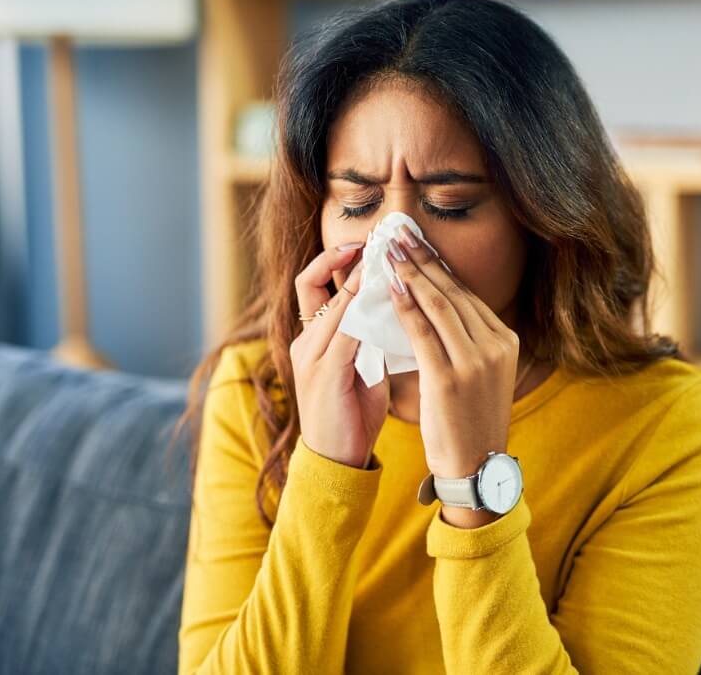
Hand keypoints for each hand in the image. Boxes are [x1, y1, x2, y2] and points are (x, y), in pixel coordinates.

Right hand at [291, 243, 388, 468]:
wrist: (337, 461)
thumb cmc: (352, 416)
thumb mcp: (361, 369)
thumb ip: (368, 339)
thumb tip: (396, 311)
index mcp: (311, 339)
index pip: (316, 285)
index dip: (337, 260)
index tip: (367, 244)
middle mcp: (304, 341)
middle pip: (313, 282)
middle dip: (342, 256)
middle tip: (375, 239)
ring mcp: (310, 355)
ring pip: (333, 303)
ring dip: (360, 279)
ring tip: (386, 260)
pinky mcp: (324, 371)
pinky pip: (345, 330)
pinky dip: (365, 311)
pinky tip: (388, 299)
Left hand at [385, 225, 520, 480]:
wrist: (476, 467)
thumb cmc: (471, 420)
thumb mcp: (481, 374)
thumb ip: (468, 341)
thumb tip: (441, 307)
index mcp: (505, 341)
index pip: (466, 294)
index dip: (438, 265)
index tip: (416, 242)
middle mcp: (495, 345)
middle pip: (452, 291)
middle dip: (422, 259)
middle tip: (398, 233)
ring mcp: (475, 361)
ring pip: (438, 304)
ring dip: (409, 273)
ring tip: (388, 250)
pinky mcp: (450, 377)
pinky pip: (422, 332)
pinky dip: (405, 306)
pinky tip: (389, 287)